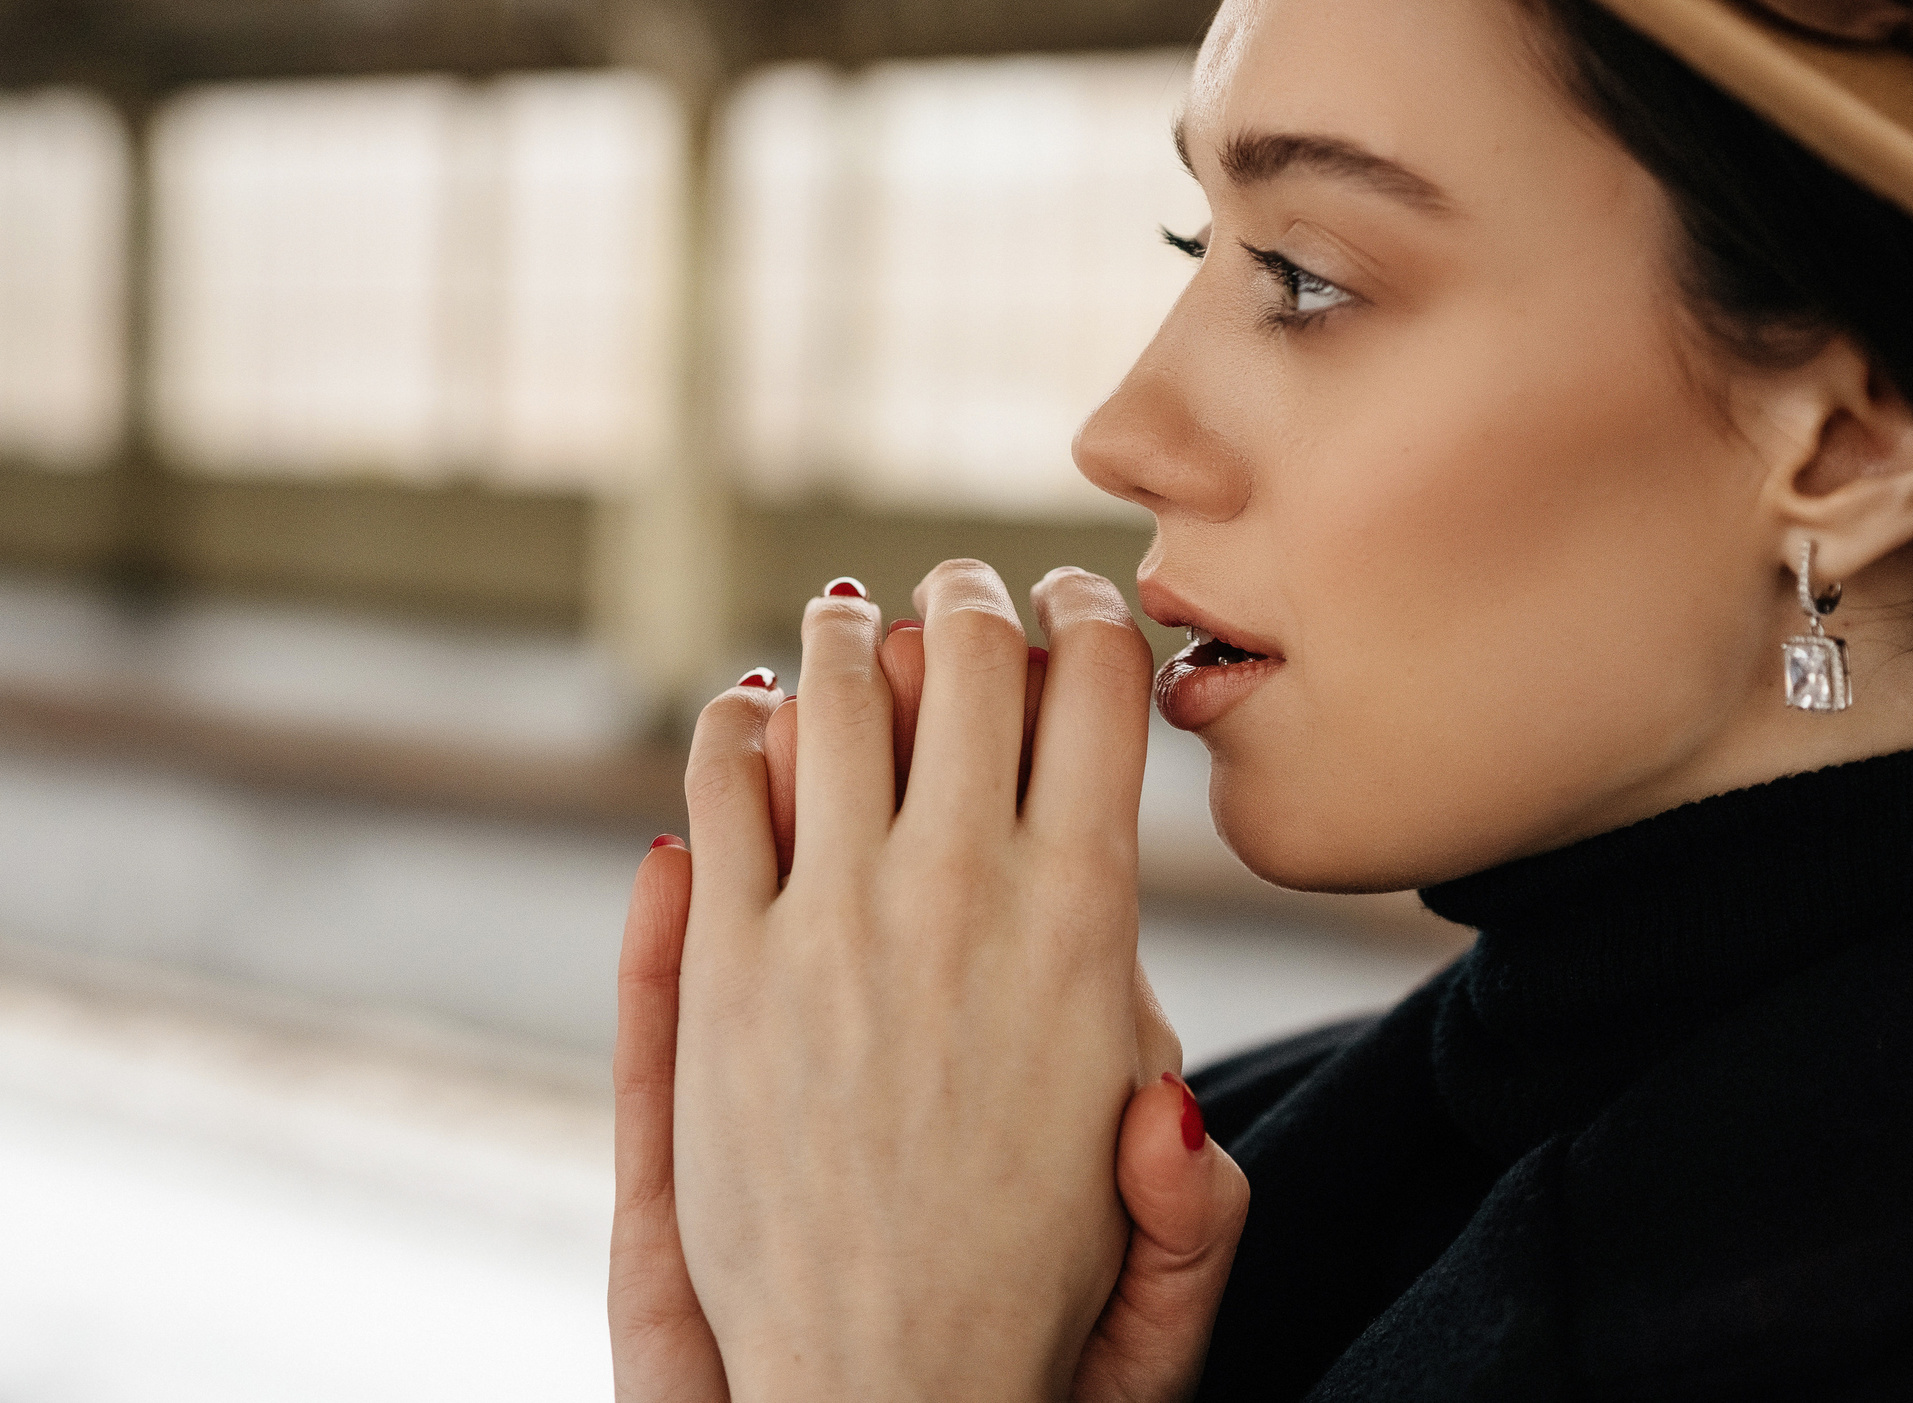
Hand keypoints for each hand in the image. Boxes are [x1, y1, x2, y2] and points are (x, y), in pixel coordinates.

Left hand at [647, 562, 1245, 1399]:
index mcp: (1081, 927)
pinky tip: (750, 716)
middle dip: (968, 594)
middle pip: (967, 651)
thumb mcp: (1162, 1242)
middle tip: (959, 591)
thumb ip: (1193, 1157)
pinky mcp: (724, 968)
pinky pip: (719, 788)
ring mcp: (827, 922)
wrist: (874, 1401)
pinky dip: (736, 726)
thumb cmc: (1021, 1317)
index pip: (1095, 690)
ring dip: (846, 634)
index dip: (1090, 614)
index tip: (1075, 601)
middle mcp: (956, 896)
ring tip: (849, 621)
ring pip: (832, 693)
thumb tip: (1168, 1081)